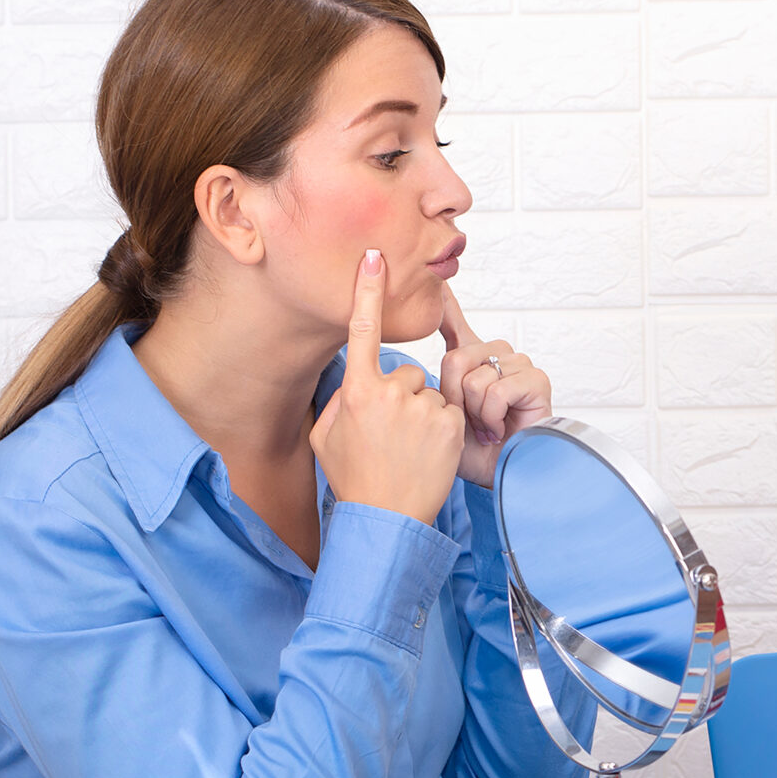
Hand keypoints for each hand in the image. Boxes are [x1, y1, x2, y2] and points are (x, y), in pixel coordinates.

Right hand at [311, 250, 464, 525]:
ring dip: (423, 416)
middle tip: (392, 436)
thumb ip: (337, 400)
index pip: (362, 331)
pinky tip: (427, 454)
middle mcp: (390, 392)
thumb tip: (353, 379)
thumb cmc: (353, 479)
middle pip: (405, 373)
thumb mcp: (325, 437)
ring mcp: (423, 406)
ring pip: (428, 395)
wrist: (387, 519)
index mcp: (356, 391)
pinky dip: (441, 429)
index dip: (367, 292)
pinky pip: (448, 411)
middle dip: (402, 397)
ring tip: (410, 450)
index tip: (374, 258)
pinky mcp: (450, 423)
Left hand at [438, 286, 552, 487]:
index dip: (445, 304)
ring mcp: (519, 366)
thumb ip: (424, 386)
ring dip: (475, 412)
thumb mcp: (437, 416)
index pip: (454, 324)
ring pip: (476, 375)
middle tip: (468, 423)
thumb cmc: (472, 454)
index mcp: (472, 362)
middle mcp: (497, 357)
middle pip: (456, 358)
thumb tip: (397, 365)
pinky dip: (493, 416)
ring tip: (486, 429)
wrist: (502, 478)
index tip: (436, 283)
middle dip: (454, 398)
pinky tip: (500, 430)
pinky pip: (497, 388)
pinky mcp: (536, 380)